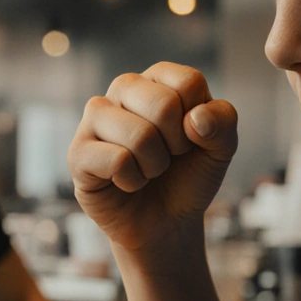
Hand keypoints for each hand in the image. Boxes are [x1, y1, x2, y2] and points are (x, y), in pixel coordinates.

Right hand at [68, 63, 237, 249]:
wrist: (165, 221)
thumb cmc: (187, 177)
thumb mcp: (220, 149)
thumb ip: (222, 123)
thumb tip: (195, 119)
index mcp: (157, 79)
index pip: (189, 83)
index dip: (199, 121)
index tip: (190, 138)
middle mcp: (122, 90)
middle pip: (163, 105)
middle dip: (177, 146)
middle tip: (168, 158)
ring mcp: (95, 119)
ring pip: (139, 135)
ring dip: (155, 166)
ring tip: (147, 171)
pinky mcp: (78, 152)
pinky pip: (117, 161)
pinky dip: (133, 181)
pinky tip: (126, 182)